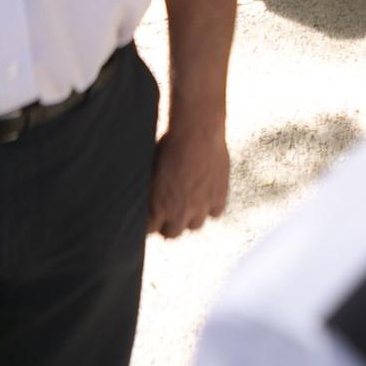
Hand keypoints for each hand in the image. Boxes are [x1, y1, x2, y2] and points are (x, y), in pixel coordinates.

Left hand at [147, 122, 229, 238]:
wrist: (196, 131)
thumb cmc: (168, 144)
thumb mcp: (152, 169)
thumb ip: (151, 190)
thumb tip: (146, 197)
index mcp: (157, 206)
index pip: (150, 230)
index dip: (150, 223)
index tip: (151, 216)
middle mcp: (179, 212)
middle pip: (172, 234)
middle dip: (168, 224)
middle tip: (169, 211)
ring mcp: (201, 207)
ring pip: (194, 226)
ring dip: (190, 217)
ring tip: (188, 202)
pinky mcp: (219, 198)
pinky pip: (215, 214)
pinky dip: (211, 207)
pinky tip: (205, 194)